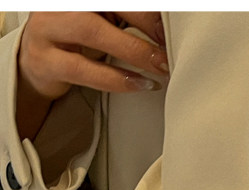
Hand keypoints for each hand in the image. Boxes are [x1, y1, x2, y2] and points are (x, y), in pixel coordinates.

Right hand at [16, 12, 168, 139]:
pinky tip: (139, 84)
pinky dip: (115, 79)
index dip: (147, 12)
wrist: (38, 65)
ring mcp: (48, 28)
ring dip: (133, 51)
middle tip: (170, 48)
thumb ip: (129, 22)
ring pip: (92, 30)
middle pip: (108, 4)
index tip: (172, 29)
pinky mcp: (43, 60)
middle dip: (145, 24)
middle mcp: (62, 4)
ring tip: (159, 67)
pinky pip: (82, 68)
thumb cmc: (77, 41)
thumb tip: (167, 32)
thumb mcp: (104, 24)